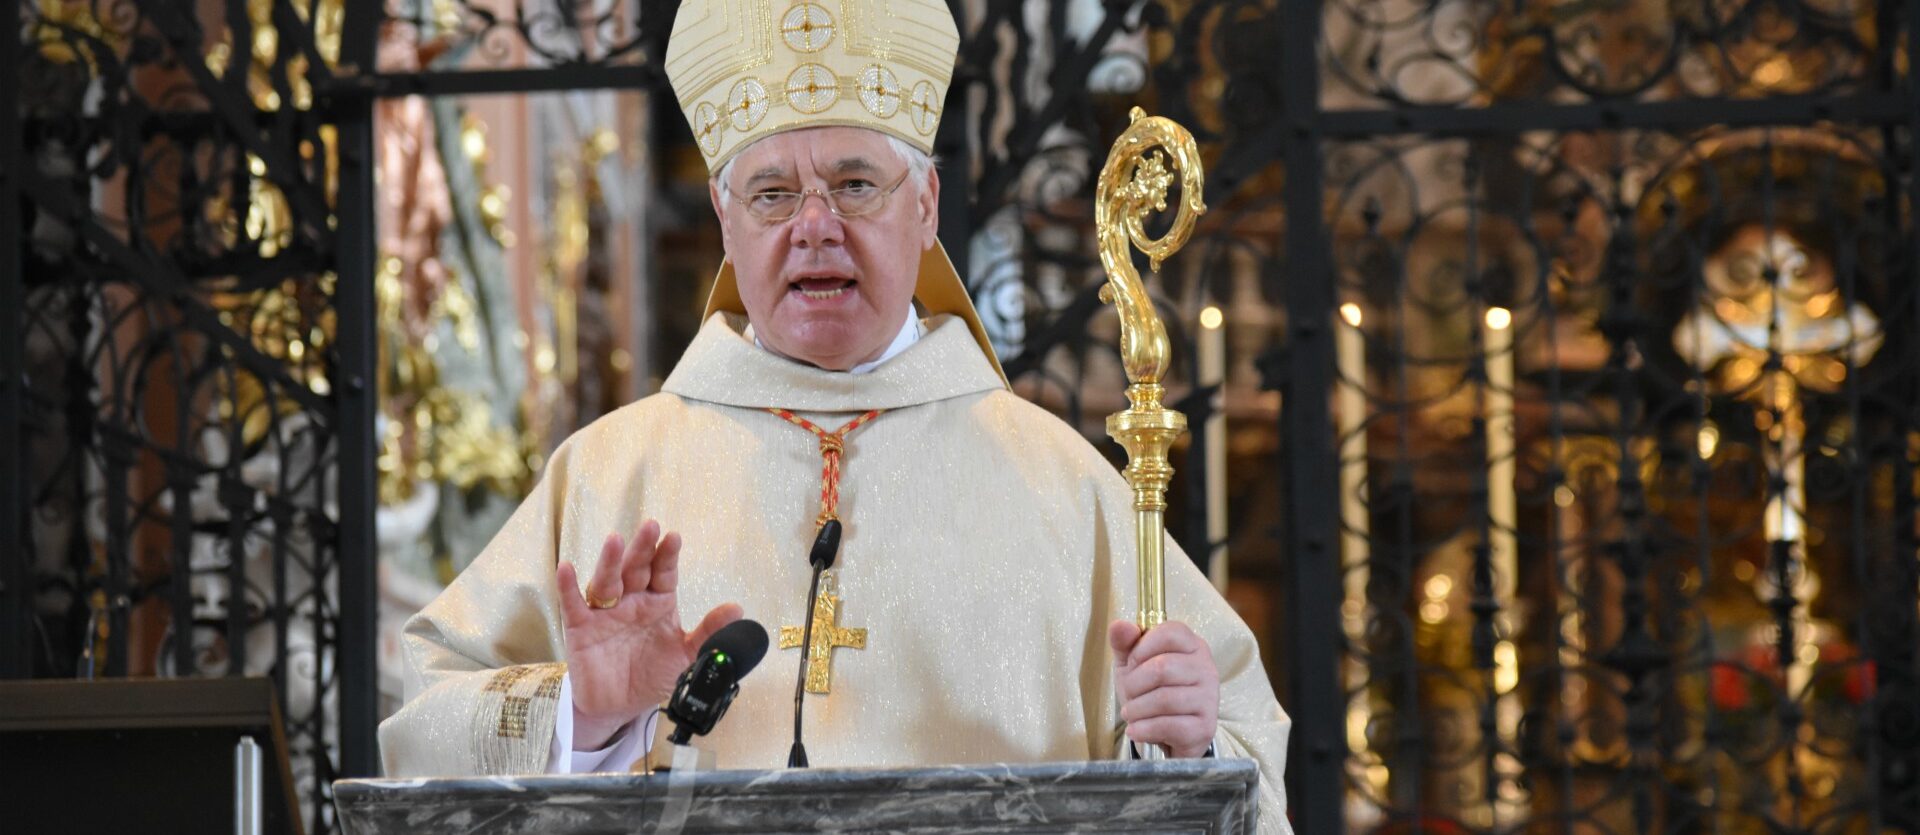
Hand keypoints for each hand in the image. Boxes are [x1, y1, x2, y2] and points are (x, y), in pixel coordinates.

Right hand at [556, 519, 741, 750]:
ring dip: (610, 561)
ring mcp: (605, 612)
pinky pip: (574, 605)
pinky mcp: (580, 628)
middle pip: (636, 569)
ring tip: (615, 541)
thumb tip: (738, 610)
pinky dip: (568, 586)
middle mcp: (631, 601)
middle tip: (651, 527)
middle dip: (643, 548)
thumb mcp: (686, 656)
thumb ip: (709, 633)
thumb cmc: (651, 675)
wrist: (618, 707)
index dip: (668, 556)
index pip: (664, 573)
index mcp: (658, 602)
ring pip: (607, 581)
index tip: (674, 538)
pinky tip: (567, 569)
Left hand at [1108, 619, 1218, 758]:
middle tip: (1128, 694)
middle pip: (1163, 668)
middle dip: (1134, 684)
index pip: (1169, 633)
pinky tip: (1136, 730)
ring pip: (1165, 699)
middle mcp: (1207, 668)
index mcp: (1192, 645)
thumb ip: (1124, 643)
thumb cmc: (1149, 691)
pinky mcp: (1205, 727)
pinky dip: (1144, 729)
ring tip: (1130, 714)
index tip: (1132, 664)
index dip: (1141, 648)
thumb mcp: (1132, 664)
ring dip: (1137, 709)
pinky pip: (1169, 725)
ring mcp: (1209, 698)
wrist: (1168, 734)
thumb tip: (1119, 625)